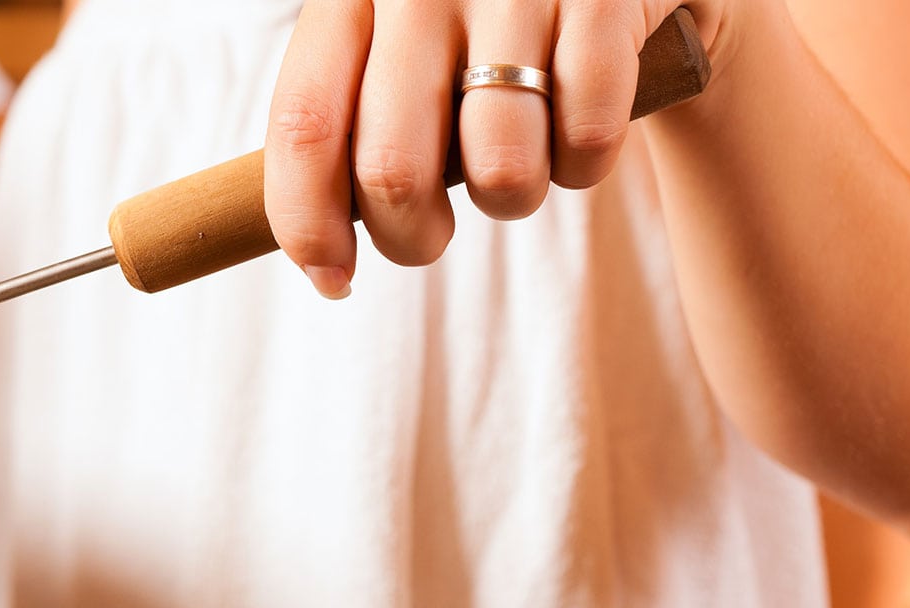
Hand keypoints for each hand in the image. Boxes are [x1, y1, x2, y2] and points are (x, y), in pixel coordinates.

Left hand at [263, 0, 730, 297]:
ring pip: (499, 170)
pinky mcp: (603, 1)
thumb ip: (349, 121)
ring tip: (516, 164)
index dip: (307, 221)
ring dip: (511, 200)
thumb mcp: (395, 45)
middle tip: (429, 235)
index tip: (332, 279)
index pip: (306, 124)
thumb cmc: (479, 27)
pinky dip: (583, 163)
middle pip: (392, 168)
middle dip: (410, 237)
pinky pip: (587, 137)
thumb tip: (318, 256)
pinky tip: (574, 131)